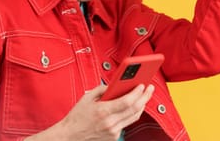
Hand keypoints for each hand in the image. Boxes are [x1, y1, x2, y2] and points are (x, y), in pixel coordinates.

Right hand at [26, 84, 153, 140]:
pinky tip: (133, 107)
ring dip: (142, 105)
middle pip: (135, 109)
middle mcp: (110, 123)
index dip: (137, 93)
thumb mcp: (87, 98)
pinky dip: (131, 114)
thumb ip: (102, 89)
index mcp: (103, 111)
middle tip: (150, 88)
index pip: (127, 101)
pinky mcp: (114, 137)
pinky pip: (127, 123)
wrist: (69, 137)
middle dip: (145, 97)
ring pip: (134, 117)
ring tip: (145, 96)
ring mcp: (113, 132)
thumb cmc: (76, 118)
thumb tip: (115, 84)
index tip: (143, 85)